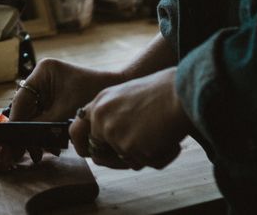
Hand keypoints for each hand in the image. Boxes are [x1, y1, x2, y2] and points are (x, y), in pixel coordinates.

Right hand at [10, 59, 121, 161]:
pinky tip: (53, 144)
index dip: (16, 121)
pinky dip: (47, 129)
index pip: (21, 100)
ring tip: (44, 151)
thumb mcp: (65, 111)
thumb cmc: (93, 94)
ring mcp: (48, 86)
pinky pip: (44, 115)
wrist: (117, 90)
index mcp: (42, 72)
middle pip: (26, 108)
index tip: (15, 141)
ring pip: (34, 114)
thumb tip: (23, 137)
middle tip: (30, 151)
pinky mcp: (55, 97)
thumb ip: (42, 123)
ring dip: (38, 132)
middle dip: (29, 130)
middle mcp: (42, 77)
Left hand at [69, 67, 190, 170]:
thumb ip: (114, 115)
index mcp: (100, 103)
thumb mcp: (128, 96)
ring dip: (145, 154)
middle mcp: (101, 117)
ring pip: (126, 160)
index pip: (77, 129)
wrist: (180, 92)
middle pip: (101, 153)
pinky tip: (169, 141)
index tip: (89, 153)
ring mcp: (112, 133)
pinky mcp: (127, 146)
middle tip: (142, 149)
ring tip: (162, 135)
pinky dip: (159, 157)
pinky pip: (143, 163)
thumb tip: (114, 145)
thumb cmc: (164, 92)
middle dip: (119, 158)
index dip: (82, 144)